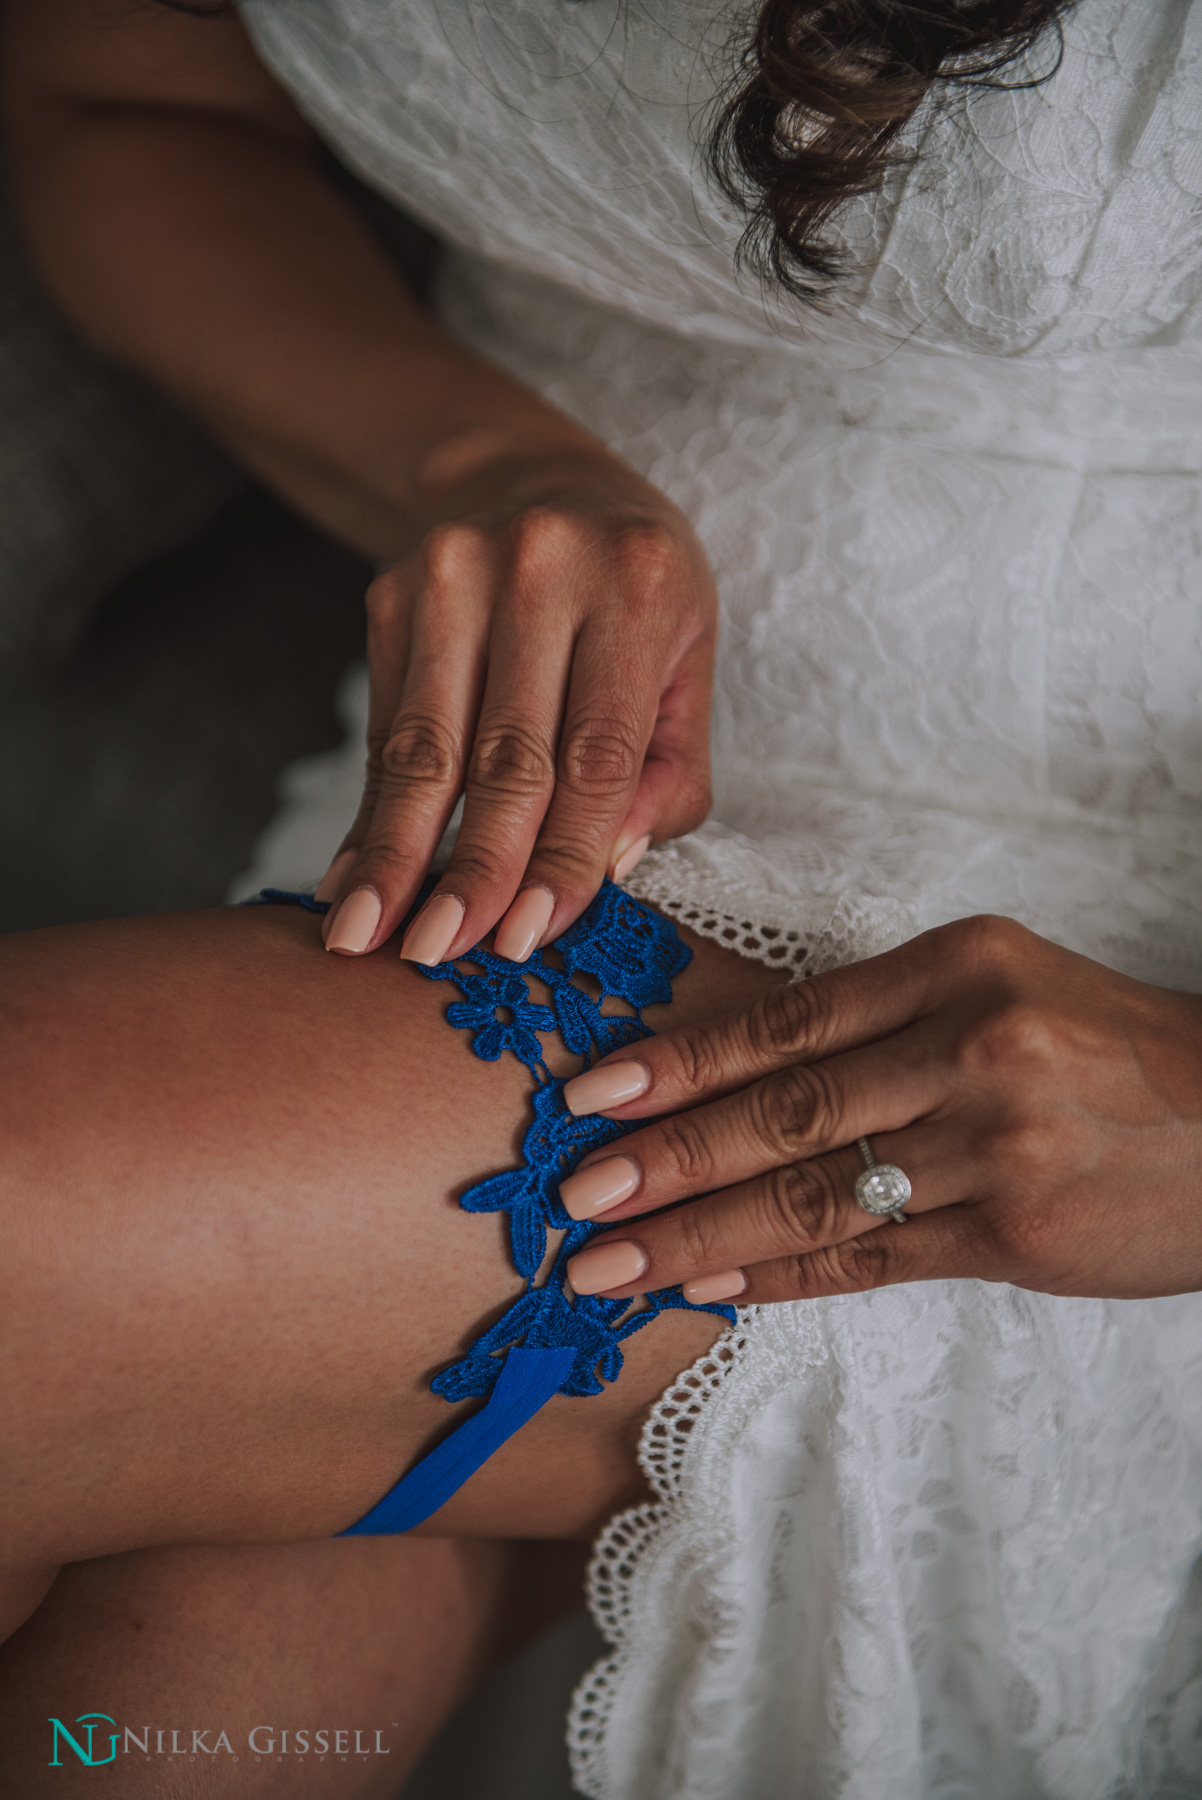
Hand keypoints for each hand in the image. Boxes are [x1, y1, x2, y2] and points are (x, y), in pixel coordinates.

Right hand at [317, 442, 715, 964]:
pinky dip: (369, 813)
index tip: (532, 938)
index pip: (599, 750)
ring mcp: (455, 573)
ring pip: (426, 746)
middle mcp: (542, 568)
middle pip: (506, 754)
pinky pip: (384, 729)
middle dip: (473, 868)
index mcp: (638, 585)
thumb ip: (668, 769)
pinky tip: (352, 878)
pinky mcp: (394, 593)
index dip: (566, 853)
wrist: (531, 478)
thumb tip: (612, 866)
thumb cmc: (631, 593)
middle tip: (442, 956)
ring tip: (366, 938)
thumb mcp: (685, 658)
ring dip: (396, 853)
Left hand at [556, 915, 1201, 1305]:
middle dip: (665, 1160)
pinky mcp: (1016, 1235)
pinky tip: (713, 1289)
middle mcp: (972, 1046)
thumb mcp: (1001, 987)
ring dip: (701, 1237)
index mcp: (956, 966)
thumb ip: (881, 1023)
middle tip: (572, 1197)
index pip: (787, 1022)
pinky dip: (783, 1277)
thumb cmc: (1104, 1047)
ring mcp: (996, 1146)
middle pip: (785, 1112)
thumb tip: (732, 1075)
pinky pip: (873, 1259)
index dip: (678, 1065)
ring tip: (613, 1264)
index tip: (590, 1096)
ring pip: (816, 1197)